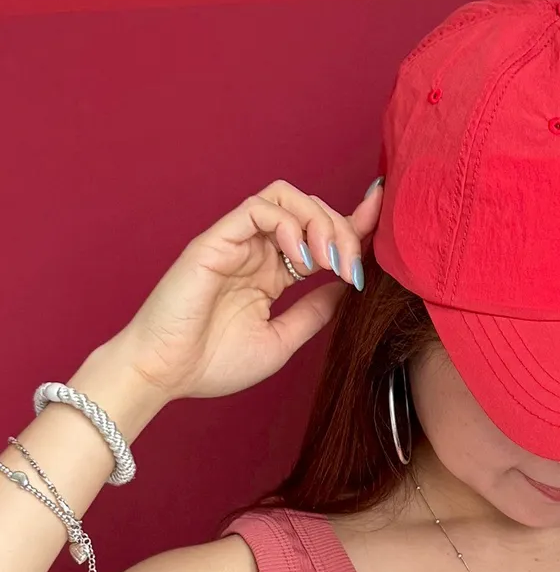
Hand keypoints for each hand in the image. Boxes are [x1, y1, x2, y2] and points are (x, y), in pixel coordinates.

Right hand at [116, 179, 383, 399]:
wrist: (165, 373)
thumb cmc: (213, 363)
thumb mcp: (283, 340)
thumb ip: (315, 311)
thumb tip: (350, 287)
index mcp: (272, 273)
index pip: (319, 233)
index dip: (354, 222)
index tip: (381, 216)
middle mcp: (256, 251)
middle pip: (310, 209)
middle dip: (343, 230)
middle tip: (353, 269)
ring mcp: (236, 241)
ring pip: (287, 197)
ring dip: (319, 222)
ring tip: (329, 263)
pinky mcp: (216, 240)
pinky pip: (258, 209)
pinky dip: (289, 225)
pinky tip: (301, 259)